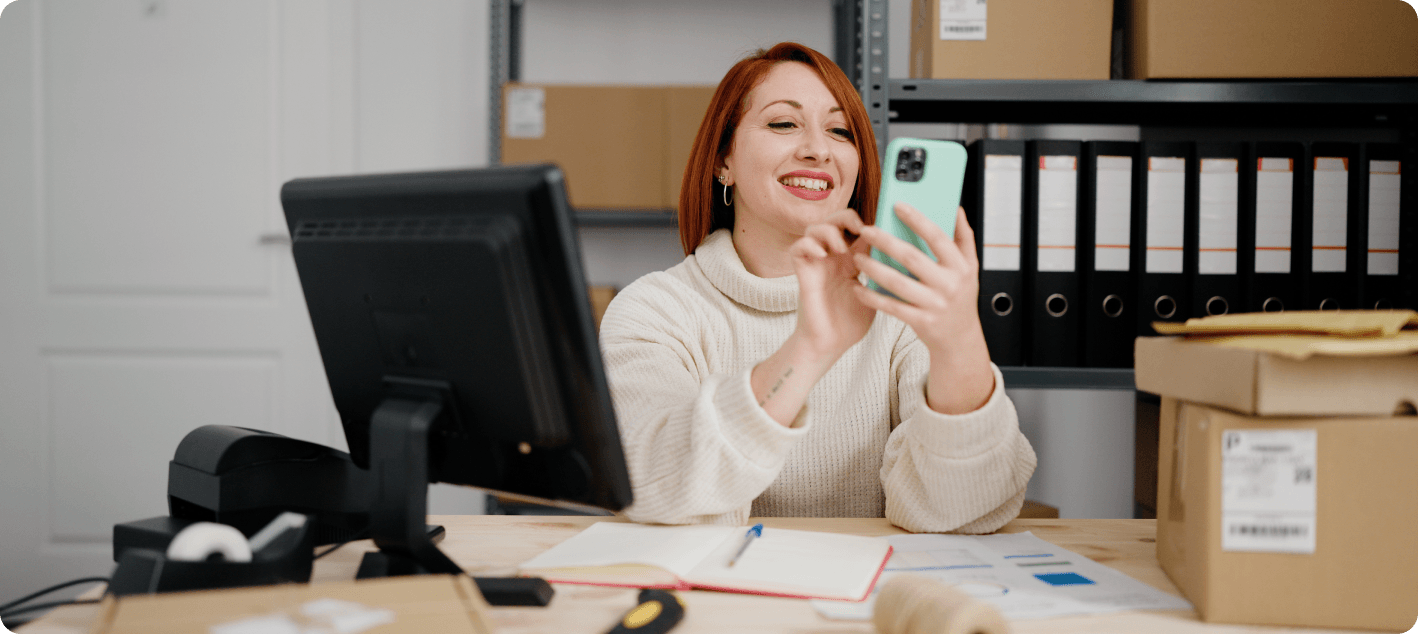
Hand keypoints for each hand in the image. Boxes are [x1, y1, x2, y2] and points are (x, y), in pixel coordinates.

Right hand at [787, 209, 876, 361]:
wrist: (830, 345)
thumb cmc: (851, 324)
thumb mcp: (875, 295)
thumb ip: (884, 276)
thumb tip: (909, 262)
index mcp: (852, 261)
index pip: (858, 229)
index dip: (869, 222)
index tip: (883, 228)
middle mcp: (833, 258)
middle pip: (835, 220)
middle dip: (847, 217)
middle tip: (860, 228)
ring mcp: (817, 264)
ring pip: (815, 229)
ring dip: (829, 231)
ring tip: (841, 247)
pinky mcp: (803, 273)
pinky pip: (798, 247)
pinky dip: (809, 244)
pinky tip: (823, 255)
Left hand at [852, 203, 993, 413]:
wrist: (960, 337)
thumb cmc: (960, 296)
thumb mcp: (970, 266)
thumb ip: (963, 237)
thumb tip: (956, 207)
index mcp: (961, 267)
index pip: (938, 238)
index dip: (918, 220)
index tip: (898, 206)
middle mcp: (949, 285)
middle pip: (912, 258)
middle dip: (886, 241)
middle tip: (866, 230)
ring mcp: (934, 304)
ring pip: (897, 282)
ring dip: (874, 268)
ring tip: (857, 258)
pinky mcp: (920, 321)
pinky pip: (891, 306)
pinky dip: (872, 297)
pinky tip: (858, 287)